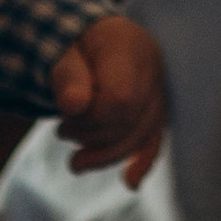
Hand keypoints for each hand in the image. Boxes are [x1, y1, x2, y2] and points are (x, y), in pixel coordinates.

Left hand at [48, 12, 167, 184]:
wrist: (87, 37)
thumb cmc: (71, 43)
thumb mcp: (61, 51)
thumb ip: (67, 76)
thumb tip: (73, 107)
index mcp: (130, 47)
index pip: (120, 100)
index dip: (91, 119)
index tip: (66, 115)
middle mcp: (153, 68)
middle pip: (130, 122)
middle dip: (91, 136)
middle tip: (62, 131)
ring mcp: (159, 90)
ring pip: (141, 136)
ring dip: (105, 154)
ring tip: (75, 161)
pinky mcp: (157, 110)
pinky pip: (154, 139)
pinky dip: (142, 162)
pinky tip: (130, 183)